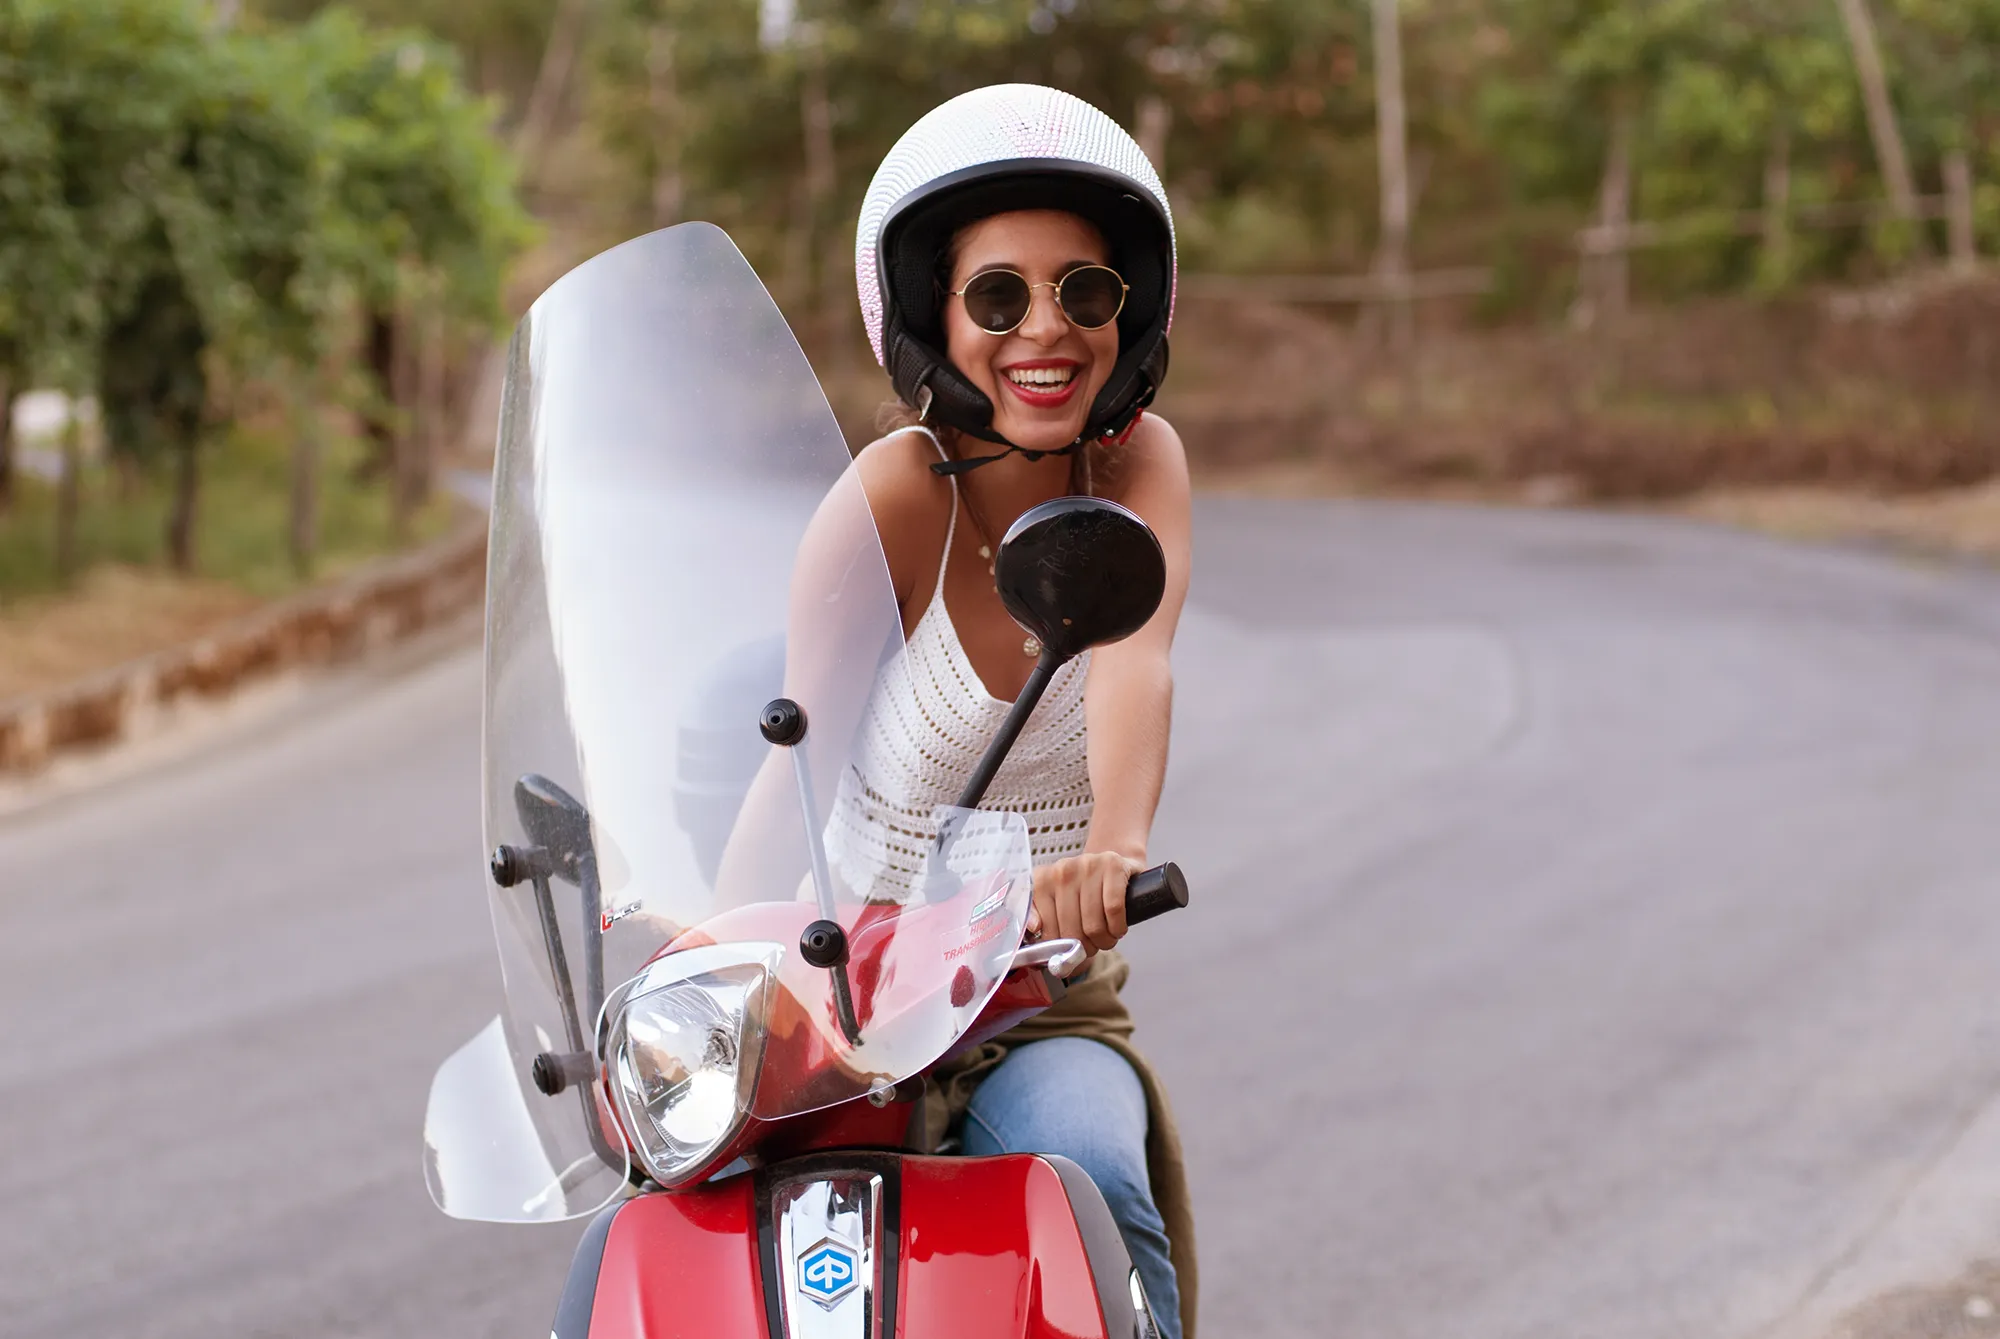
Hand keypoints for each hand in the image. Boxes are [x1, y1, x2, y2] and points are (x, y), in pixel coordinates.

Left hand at [1027, 851, 1141, 957]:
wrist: (1113, 865)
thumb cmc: (1083, 889)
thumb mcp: (1054, 900)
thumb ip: (1037, 914)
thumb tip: (1034, 928)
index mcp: (1042, 881)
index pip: (1048, 930)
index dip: (1062, 948)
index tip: (1069, 952)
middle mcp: (1062, 871)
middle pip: (1071, 930)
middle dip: (1085, 948)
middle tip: (1091, 947)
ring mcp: (1088, 866)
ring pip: (1093, 925)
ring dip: (1103, 941)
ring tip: (1105, 939)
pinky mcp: (1113, 866)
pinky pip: (1113, 910)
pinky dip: (1117, 928)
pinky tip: (1117, 929)